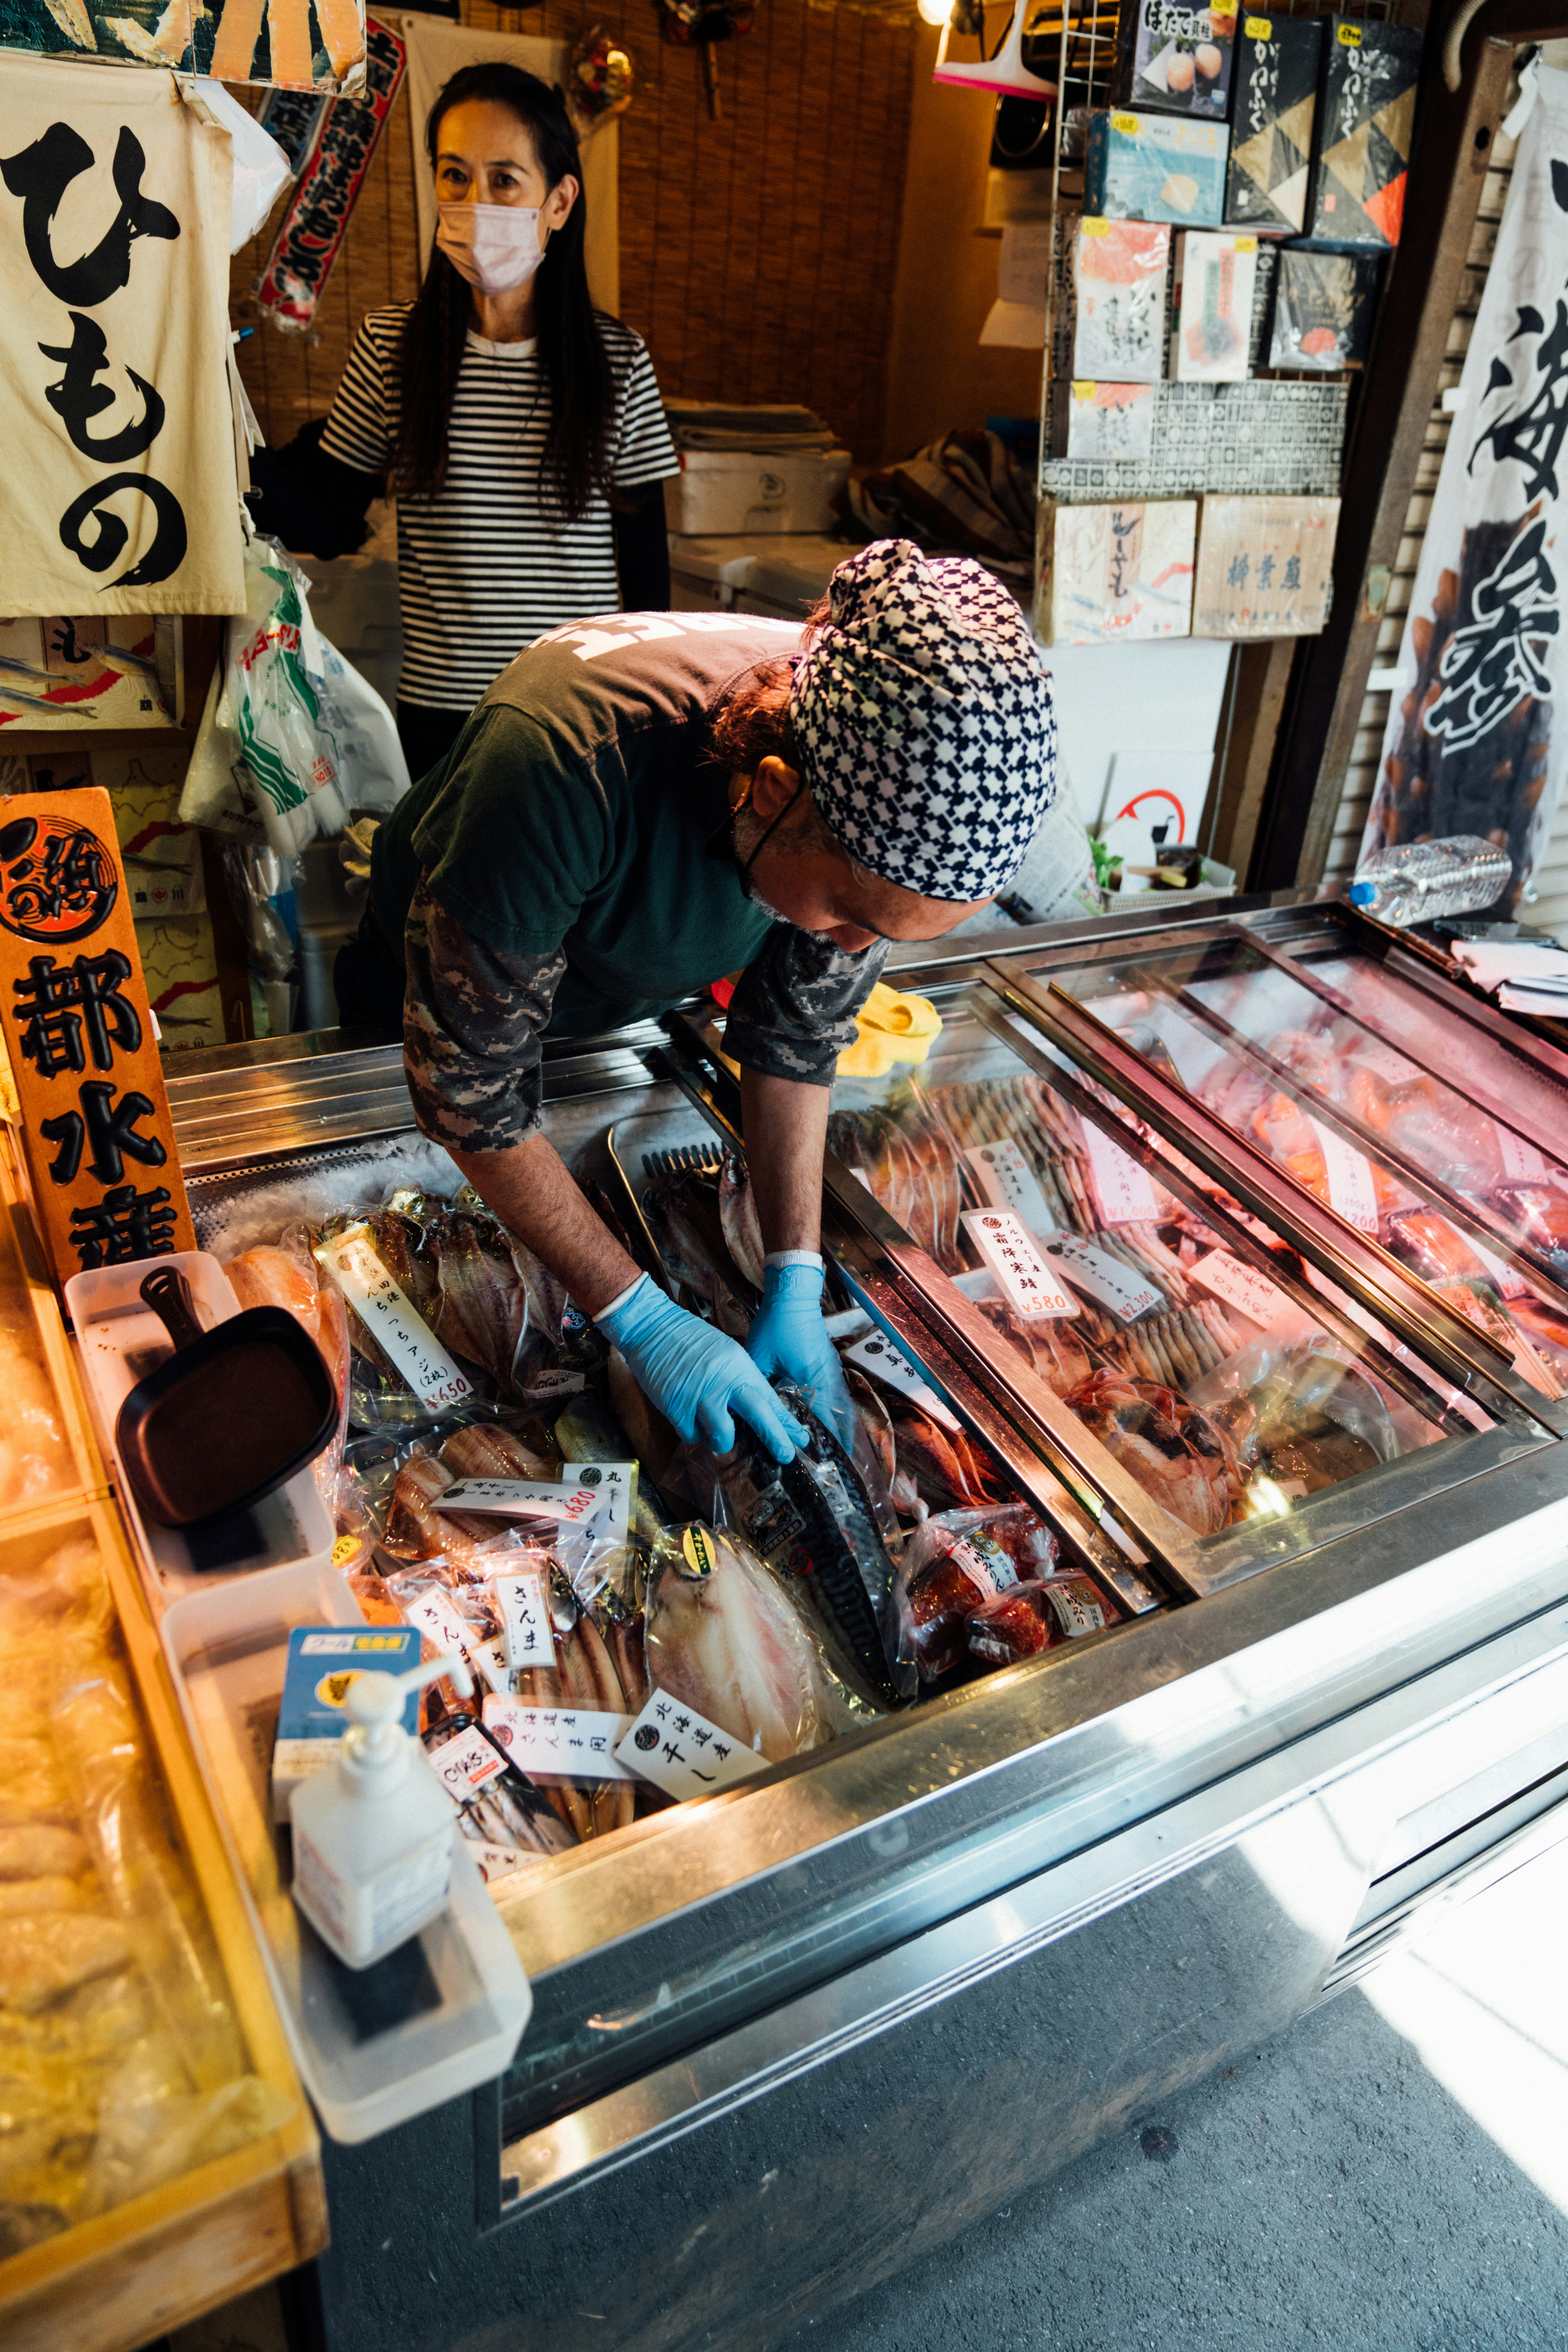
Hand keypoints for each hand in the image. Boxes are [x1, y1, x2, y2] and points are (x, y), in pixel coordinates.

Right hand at [598, 1275, 806, 1461]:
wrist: (651, 1327)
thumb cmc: (688, 1338)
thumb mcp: (724, 1351)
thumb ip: (738, 1379)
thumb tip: (752, 1408)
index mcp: (739, 1365)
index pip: (770, 1398)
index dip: (786, 1421)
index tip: (801, 1439)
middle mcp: (724, 1381)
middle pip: (759, 1416)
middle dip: (775, 1438)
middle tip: (785, 1456)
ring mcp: (700, 1396)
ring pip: (722, 1436)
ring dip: (722, 1443)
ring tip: (718, 1439)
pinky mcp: (676, 1407)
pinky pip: (691, 1436)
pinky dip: (692, 1434)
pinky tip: (689, 1422)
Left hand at [745, 1259, 856, 1455]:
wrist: (794, 1295)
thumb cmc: (777, 1326)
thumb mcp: (759, 1359)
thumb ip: (757, 1386)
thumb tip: (747, 1411)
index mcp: (816, 1381)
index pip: (827, 1421)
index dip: (826, 1444)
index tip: (823, 1464)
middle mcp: (829, 1379)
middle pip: (837, 1420)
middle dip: (833, 1443)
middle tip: (827, 1466)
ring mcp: (831, 1372)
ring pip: (837, 1409)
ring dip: (834, 1429)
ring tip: (828, 1452)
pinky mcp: (827, 1365)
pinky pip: (833, 1397)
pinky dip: (831, 1413)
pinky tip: (822, 1424)